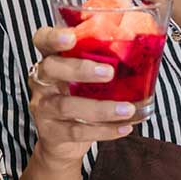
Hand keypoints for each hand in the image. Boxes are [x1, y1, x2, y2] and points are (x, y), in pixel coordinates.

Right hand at [28, 26, 136, 167]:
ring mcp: (43, 107)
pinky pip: (76, 131)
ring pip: (66, 105)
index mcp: (51, 59)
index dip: (53, 37)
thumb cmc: (79, 98)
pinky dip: (103, 131)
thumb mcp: (86, 77)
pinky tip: (124, 127)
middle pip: (51, 68)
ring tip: (127, 109)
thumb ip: (101, 60)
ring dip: (100, 108)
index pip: (43, 40)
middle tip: (109, 72)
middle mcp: (42, 81)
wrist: (62, 142)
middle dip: (80, 69)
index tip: (71, 37)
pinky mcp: (50, 132)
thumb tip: (138, 43)